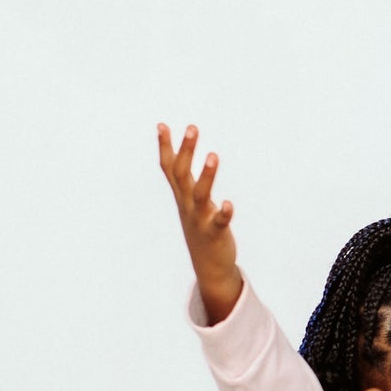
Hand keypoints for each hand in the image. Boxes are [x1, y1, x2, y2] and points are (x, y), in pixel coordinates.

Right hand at [157, 123, 242, 325]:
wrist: (208, 266)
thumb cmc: (201, 227)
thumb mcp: (190, 201)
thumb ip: (185, 180)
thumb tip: (181, 156)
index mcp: (182, 196)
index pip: (170, 168)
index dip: (165, 147)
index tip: (162, 125)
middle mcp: (187, 205)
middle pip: (182, 174)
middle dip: (186, 151)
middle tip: (192, 128)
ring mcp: (200, 218)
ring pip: (200, 195)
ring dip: (206, 175)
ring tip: (214, 155)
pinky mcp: (216, 232)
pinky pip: (218, 222)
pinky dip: (223, 213)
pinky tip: (228, 204)